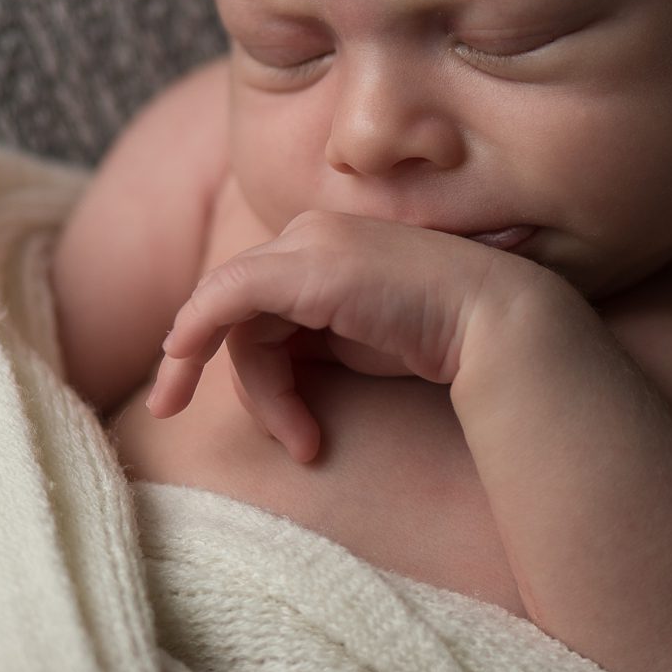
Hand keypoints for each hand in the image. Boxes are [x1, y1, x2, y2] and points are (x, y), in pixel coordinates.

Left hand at [143, 209, 534, 461]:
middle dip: (223, 372)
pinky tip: (178, 368)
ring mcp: (306, 244)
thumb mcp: (358, 342)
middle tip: (215, 424)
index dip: (225, 349)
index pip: (253, 297)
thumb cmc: (437, 338)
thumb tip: (265, 374)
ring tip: (304, 438)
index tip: (197, 396)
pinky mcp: (302, 268)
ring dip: (258, 392)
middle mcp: (309, 233)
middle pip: (236, 307)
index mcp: (324, 244)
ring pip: (230, 315)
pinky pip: (221, 300)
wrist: (493, 324)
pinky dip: (192, 335)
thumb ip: (308, 341)